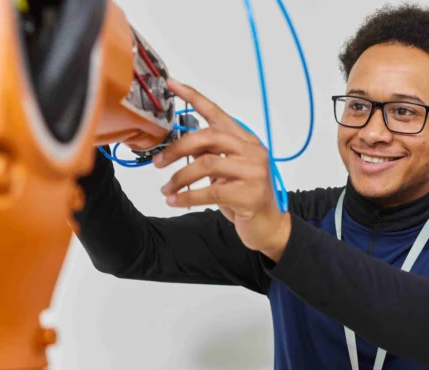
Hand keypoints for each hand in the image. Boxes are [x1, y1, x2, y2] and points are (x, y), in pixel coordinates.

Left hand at [154, 79, 290, 261]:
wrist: (269, 226)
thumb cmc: (245, 198)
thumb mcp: (227, 172)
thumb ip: (211, 155)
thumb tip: (181, 147)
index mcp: (246, 141)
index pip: (217, 114)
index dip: (193, 97)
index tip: (171, 84)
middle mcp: (252, 151)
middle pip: (208, 137)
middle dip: (178, 149)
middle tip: (159, 163)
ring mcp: (254, 172)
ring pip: (206, 165)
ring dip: (179, 178)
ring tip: (166, 189)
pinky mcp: (250, 194)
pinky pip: (210, 192)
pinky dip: (187, 197)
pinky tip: (175, 201)